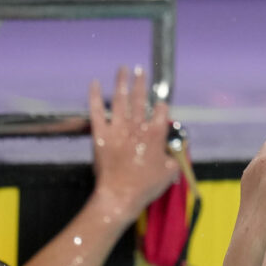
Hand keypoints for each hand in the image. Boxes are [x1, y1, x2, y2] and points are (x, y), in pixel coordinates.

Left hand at [88, 66, 178, 219]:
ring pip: (120, 99)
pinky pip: (96, 111)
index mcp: (156, 134)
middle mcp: (138, 127)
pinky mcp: (101, 135)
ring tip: (123, 69)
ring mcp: (118, 129)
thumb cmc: (146, 186)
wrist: (120, 196)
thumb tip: (171, 152)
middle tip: (140, 70)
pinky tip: (93, 83)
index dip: (162, 106)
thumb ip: (172, 157)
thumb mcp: (169, 172)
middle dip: (141, 82)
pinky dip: (93, 96)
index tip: (160, 105)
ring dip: (122, 82)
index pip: (161, 111)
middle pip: (141, 98)